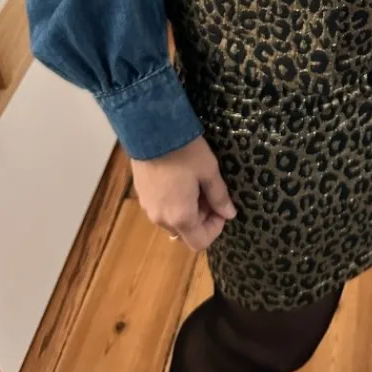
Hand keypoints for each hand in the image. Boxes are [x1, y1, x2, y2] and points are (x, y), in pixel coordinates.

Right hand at [131, 136, 236, 251]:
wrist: (150, 130)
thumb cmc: (185, 152)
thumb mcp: (209, 170)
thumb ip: (219, 196)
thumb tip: (230, 214)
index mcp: (180, 217)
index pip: (199, 242)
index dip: (215, 229)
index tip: (222, 208)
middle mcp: (161, 219)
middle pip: (186, 233)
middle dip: (202, 219)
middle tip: (209, 193)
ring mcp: (148, 208)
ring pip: (172, 221)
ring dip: (187, 211)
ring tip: (195, 184)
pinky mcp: (141, 195)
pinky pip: (161, 209)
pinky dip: (173, 203)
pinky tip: (179, 180)